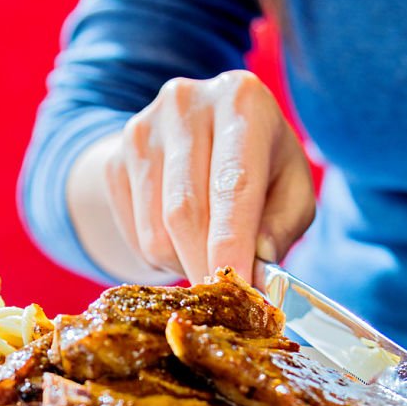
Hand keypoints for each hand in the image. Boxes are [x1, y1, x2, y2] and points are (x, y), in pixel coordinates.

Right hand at [103, 70, 315, 283]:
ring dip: (185, 264)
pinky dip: (162, 256)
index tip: (238, 289)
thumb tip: (255, 272)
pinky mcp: (115, 159)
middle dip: (206, 267)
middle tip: (224, 302)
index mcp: (242, 103)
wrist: (203, 135)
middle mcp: (185, 104)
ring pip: (156, 233)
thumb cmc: (262, 168)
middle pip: (186, 212)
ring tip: (210, 255)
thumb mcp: (292, 189)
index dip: (233, 245)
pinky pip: (135, 236)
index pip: (233, 186)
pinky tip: (183, 240)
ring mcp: (142, 130)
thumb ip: (281, 228)